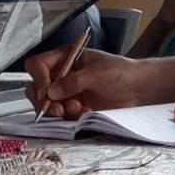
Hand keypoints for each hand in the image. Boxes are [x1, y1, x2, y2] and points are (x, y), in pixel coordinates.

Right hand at [24, 48, 142, 118]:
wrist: (138, 89)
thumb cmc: (122, 73)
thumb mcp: (97, 73)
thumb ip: (73, 82)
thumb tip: (51, 92)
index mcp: (65, 58)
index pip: (38, 66)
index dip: (39, 79)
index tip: (48, 92)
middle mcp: (62, 75)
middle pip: (36, 87)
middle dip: (44, 100)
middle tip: (58, 108)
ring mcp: (67, 92)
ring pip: (47, 104)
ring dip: (58, 110)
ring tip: (76, 108)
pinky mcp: (74, 106)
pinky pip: (62, 115)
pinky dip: (70, 117)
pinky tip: (85, 112)